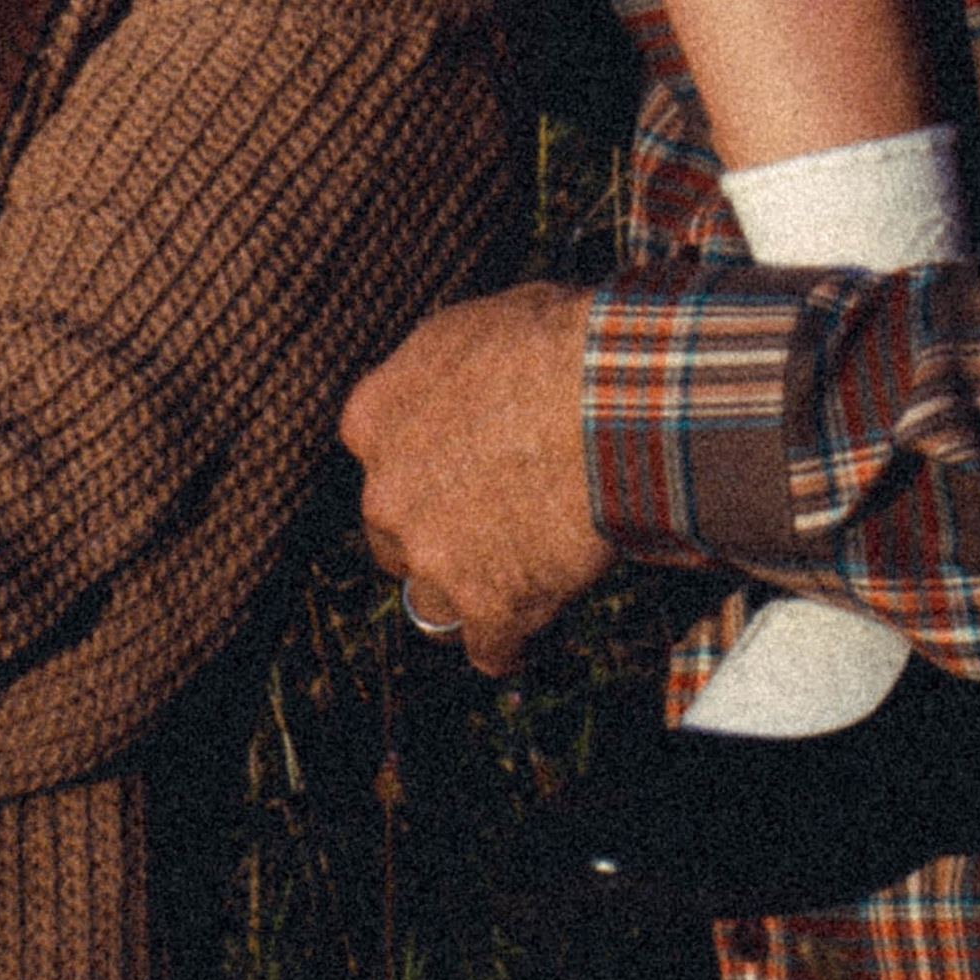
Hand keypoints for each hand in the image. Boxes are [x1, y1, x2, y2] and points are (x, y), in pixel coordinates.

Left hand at [340, 282, 611, 673]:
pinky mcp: (487, 605)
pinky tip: (534, 628)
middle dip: (433, 535)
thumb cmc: (552, 342)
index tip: (454, 474)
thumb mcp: (471, 329)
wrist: (608, 397)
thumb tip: (462, 381)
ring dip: (466, 593)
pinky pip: (490, 649)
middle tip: (486, 527)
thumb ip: (441, 377)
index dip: (420, 472)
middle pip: (394, 537)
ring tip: (513, 580)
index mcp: (371, 418)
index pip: (376, 464)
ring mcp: (433, 554)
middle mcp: (384, 493)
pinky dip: (512, 644)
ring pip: (432, 600)